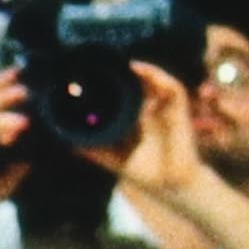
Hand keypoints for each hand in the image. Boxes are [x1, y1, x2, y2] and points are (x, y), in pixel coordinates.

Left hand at [90, 63, 209, 204]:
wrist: (171, 185)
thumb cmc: (146, 173)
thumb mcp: (113, 159)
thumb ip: (95, 150)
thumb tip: (69, 143)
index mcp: (136, 120)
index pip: (125, 95)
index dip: (113, 82)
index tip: (93, 74)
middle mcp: (151, 111)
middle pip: (140, 84)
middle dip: (125, 73)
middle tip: (105, 63)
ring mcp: (165, 110)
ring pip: (156, 81)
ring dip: (142, 71)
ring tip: (124, 64)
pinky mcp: (179, 110)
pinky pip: (173, 88)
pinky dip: (159, 77)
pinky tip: (141, 72)